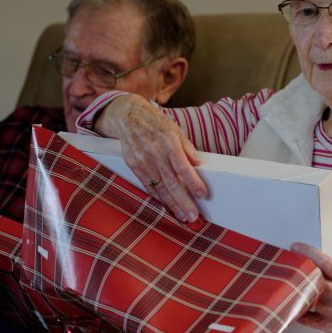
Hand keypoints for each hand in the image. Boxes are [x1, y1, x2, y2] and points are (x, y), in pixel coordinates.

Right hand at [95, 95, 208, 221]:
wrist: (129, 117)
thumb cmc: (155, 123)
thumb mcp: (175, 129)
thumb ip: (187, 147)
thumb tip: (198, 163)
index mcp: (168, 142)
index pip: (182, 167)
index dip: (193, 182)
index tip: (202, 194)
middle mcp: (155, 153)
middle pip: (171, 182)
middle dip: (183, 201)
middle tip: (192, 215)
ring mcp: (142, 161)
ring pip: (159, 187)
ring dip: (172, 204)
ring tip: (182, 216)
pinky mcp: (134, 166)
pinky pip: (148, 186)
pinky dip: (158, 197)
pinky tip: (167, 206)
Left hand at [291, 242, 331, 332]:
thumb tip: (319, 260)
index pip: (322, 261)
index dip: (306, 252)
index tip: (296, 248)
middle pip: (311, 280)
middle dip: (300, 273)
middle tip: (292, 270)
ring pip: (307, 299)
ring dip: (299, 293)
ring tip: (293, 288)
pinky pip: (308, 319)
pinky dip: (301, 313)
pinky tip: (298, 307)